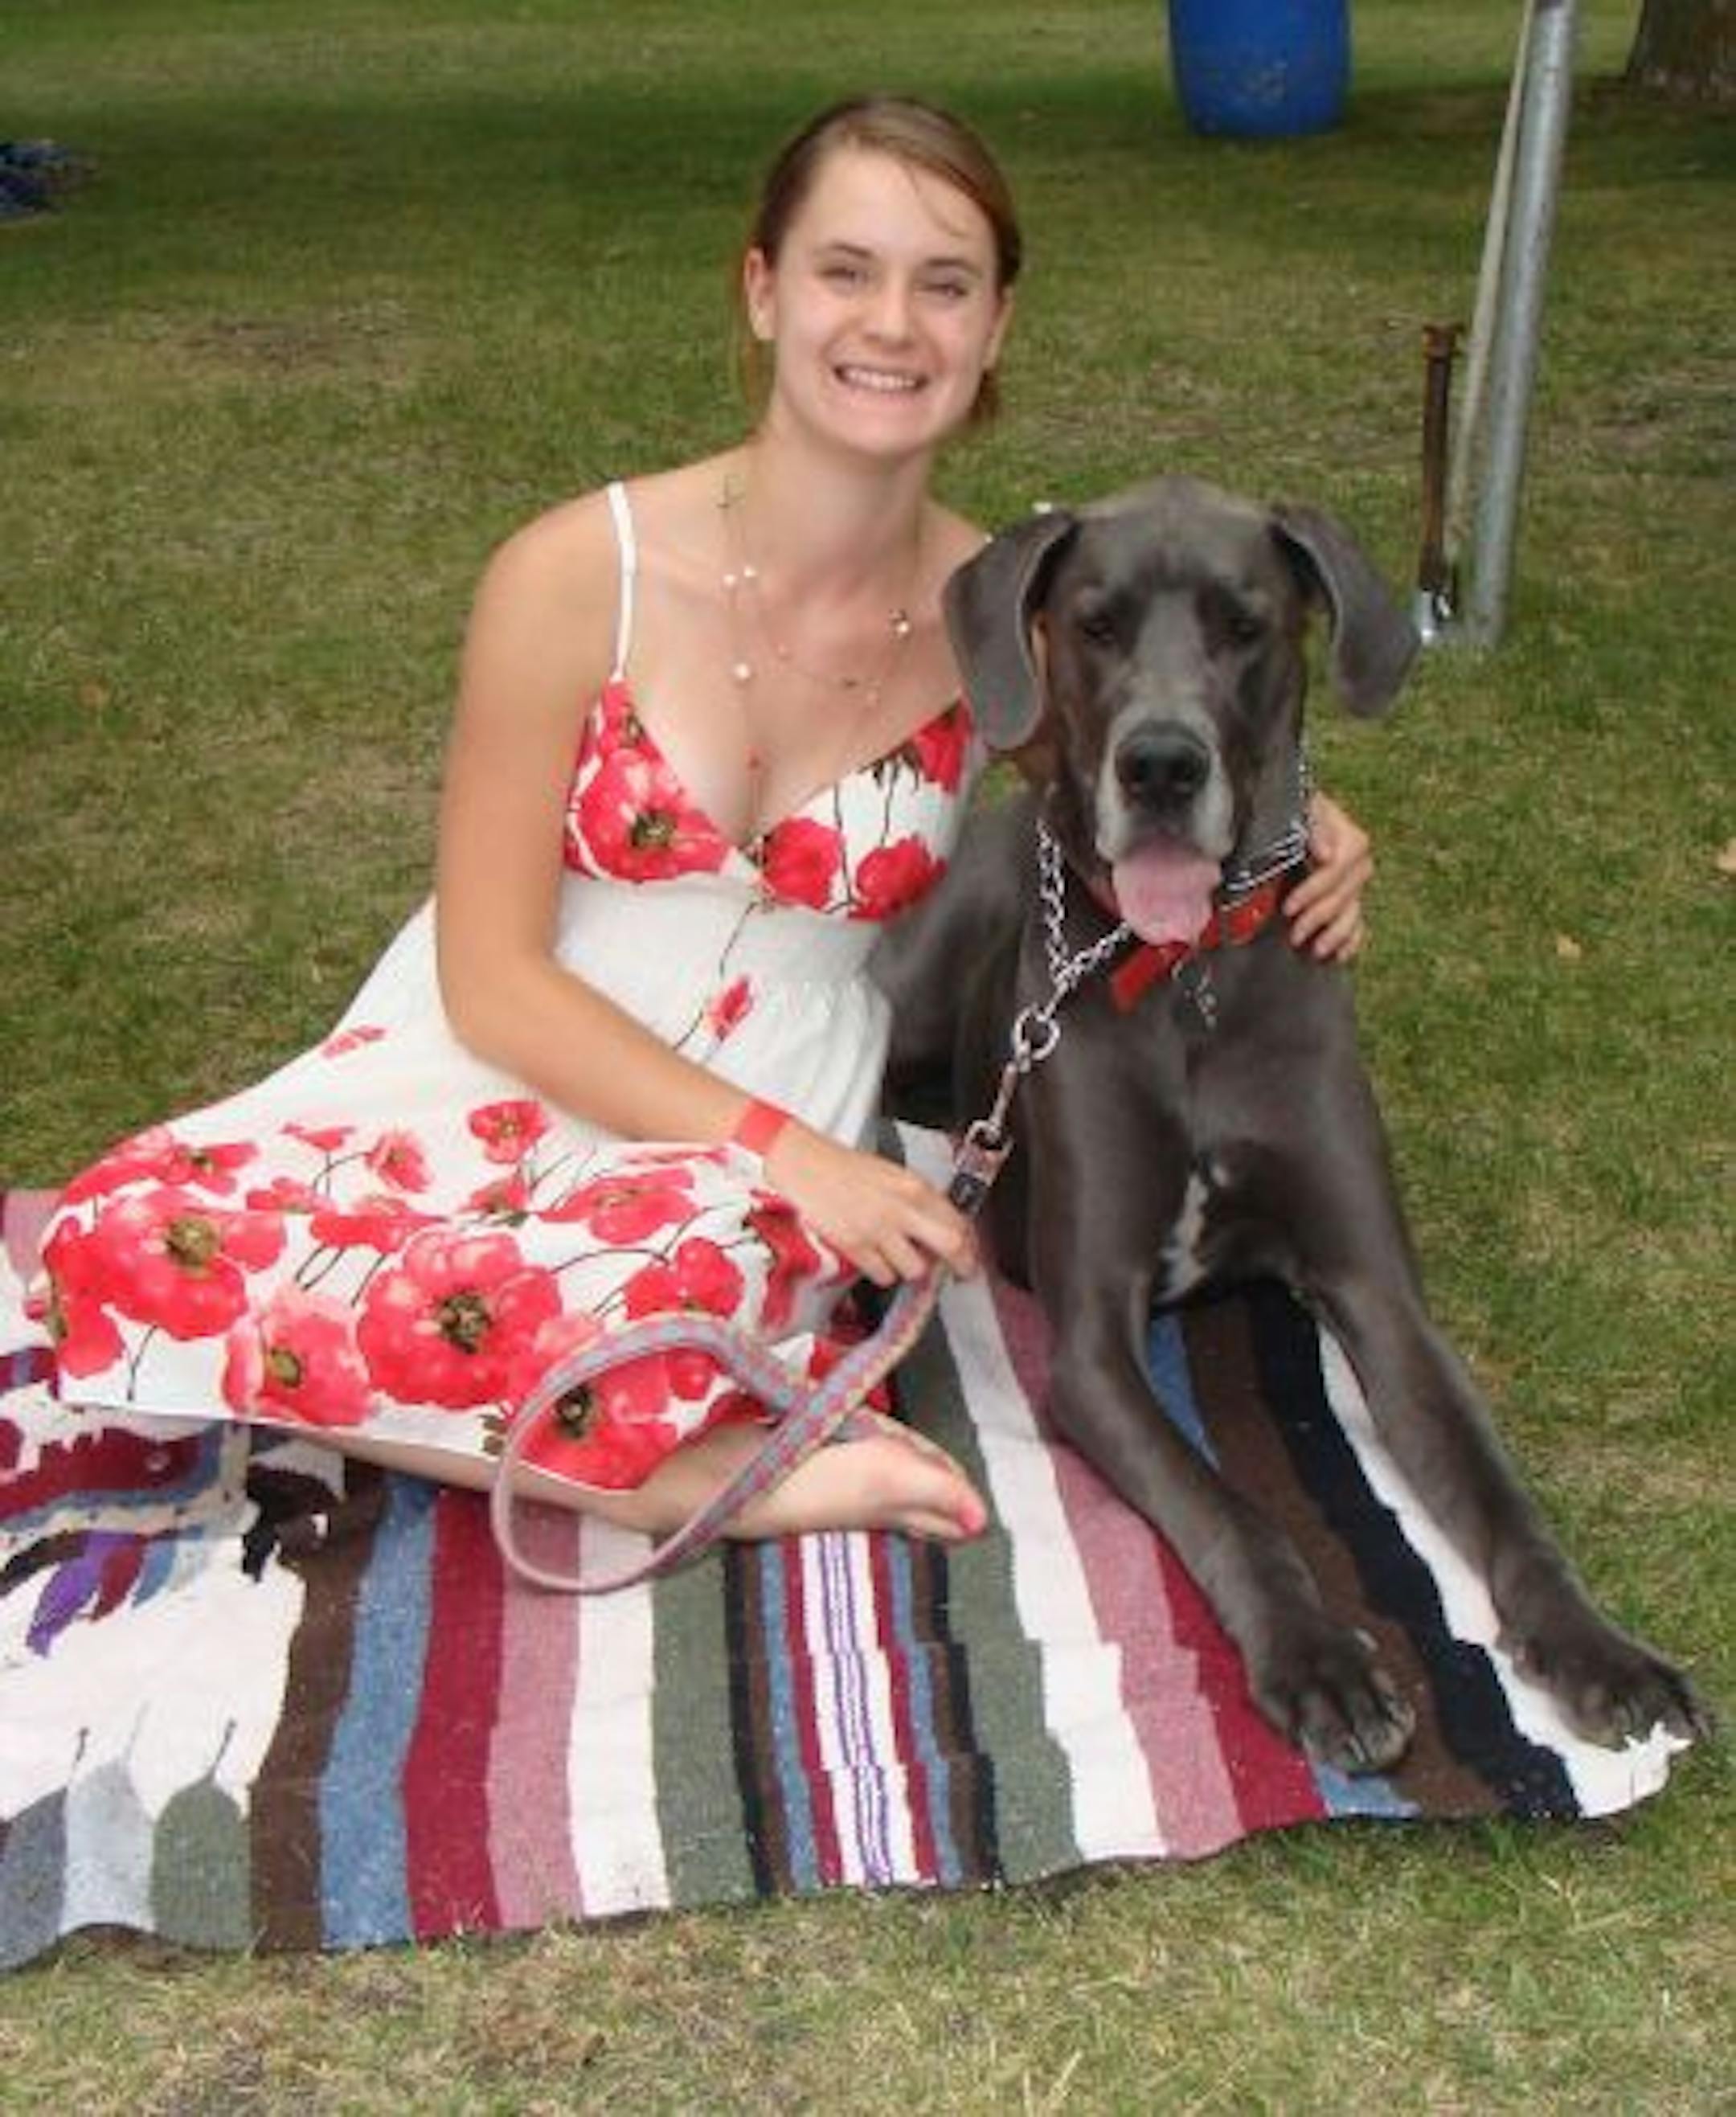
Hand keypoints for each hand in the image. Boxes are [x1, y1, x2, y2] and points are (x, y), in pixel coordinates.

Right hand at [763, 1124, 978, 1288]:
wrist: (806, 1165)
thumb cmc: (846, 1168)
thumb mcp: (893, 1175)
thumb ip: (919, 1200)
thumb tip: (943, 1227)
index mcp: (915, 1186)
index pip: (959, 1221)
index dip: (970, 1243)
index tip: (970, 1253)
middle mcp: (902, 1208)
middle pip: (951, 1246)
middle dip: (960, 1264)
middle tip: (959, 1271)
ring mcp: (879, 1230)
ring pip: (916, 1269)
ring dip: (912, 1267)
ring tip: (900, 1256)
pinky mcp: (855, 1247)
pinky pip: (884, 1275)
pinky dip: (883, 1272)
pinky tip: (876, 1258)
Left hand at [1287, 791, 1371, 961]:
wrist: (1293, 818)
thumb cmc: (1293, 812)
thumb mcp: (1301, 810)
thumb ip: (1315, 826)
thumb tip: (1327, 855)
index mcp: (1350, 839)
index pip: (1338, 870)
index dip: (1315, 890)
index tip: (1289, 907)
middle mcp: (1359, 864)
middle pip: (1345, 895)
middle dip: (1319, 916)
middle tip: (1294, 934)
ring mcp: (1356, 885)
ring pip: (1353, 913)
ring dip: (1335, 934)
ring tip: (1316, 951)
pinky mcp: (1351, 900)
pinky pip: (1358, 924)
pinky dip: (1351, 941)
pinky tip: (1339, 956)